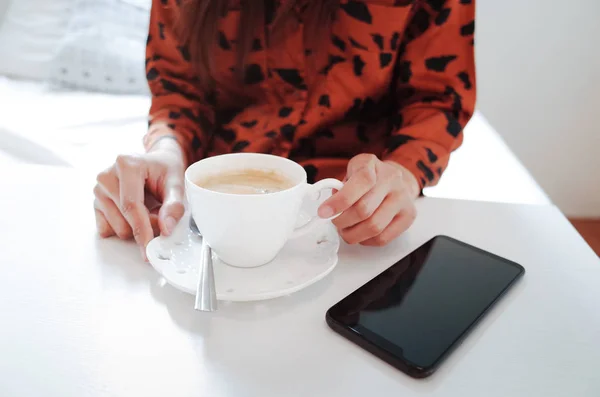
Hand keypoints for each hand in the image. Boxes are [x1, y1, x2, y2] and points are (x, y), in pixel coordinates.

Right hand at [93, 138, 185, 258]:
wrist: (156, 162)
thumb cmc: (166, 170)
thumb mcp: (177, 183)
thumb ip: (174, 205)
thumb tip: (166, 229)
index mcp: (126, 164)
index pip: (131, 205)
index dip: (142, 229)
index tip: (149, 248)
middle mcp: (106, 175)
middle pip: (125, 219)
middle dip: (146, 226)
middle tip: (160, 213)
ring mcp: (98, 190)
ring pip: (117, 228)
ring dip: (136, 227)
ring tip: (148, 208)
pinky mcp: (95, 204)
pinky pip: (108, 229)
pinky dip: (125, 227)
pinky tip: (133, 213)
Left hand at [318, 154, 418, 246]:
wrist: (395, 181)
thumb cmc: (367, 179)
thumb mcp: (350, 173)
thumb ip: (339, 187)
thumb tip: (329, 209)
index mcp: (371, 164)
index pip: (360, 181)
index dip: (339, 200)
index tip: (323, 213)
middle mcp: (391, 179)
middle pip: (364, 209)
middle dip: (342, 221)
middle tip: (335, 223)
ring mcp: (403, 198)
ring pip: (374, 227)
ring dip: (353, 234)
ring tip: (346, 230)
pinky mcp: (409, 215)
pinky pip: (383, 237)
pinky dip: (366, 240)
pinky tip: (361, 234)